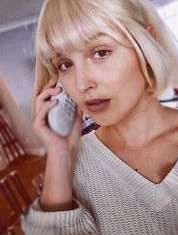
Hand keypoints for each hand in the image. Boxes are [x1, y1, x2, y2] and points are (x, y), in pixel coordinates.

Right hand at [33, 78, 82, 210]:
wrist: (66, 153)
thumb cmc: (70, 141)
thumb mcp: (77, 122)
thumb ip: (78, 113)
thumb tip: (83, 102)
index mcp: (52, 115)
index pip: (49, 98)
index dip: (53, 88)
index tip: (60, 81)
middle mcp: (44, 116)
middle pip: (43, 97)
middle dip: (49, 87)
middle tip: (58, 83)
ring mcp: (40, 120)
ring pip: (39, 101)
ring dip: (48, 93)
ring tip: (58, 90)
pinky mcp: (38, 125)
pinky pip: (40, 111)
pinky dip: (47, 104)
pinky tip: (56, 101)